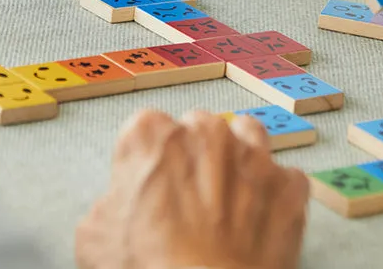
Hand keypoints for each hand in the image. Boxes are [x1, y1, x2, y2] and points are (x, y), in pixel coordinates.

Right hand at [76, 110, 307, 268]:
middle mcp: (205, 130)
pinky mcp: (288, 185)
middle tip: (188, 201)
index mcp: (151, 134)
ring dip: (239, 159)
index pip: (146, 129)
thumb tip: (119, 204)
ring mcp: (252, 154)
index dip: (147, 160)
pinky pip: (285, 178)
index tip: (148, 185)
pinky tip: (261, 220)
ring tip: (230, 197)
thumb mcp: (94, 236)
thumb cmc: (149, 268)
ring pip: (247, 135)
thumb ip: (110, 201)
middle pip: (198, 128)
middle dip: (194, 156)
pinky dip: (275, 195)